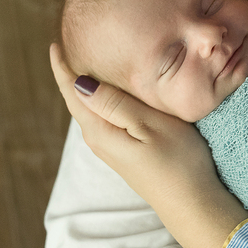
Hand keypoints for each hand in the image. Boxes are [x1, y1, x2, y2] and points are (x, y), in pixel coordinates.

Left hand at [49, 43, 247, 247]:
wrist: (192, 204)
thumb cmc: (178, 162)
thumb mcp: (150, 125)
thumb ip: (116, 104)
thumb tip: (80, 82)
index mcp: (99, 130)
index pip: (72, 92)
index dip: (62, 67)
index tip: (54, 43)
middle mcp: (98, 139)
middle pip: (77, 100)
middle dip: (71, 73)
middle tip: (68, 44)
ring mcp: (111, 147)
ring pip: (91, 109)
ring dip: (86, 86)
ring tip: (86, 61)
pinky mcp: (124, 151)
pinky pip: (104, 117)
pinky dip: (102, 99)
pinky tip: (112, 91)